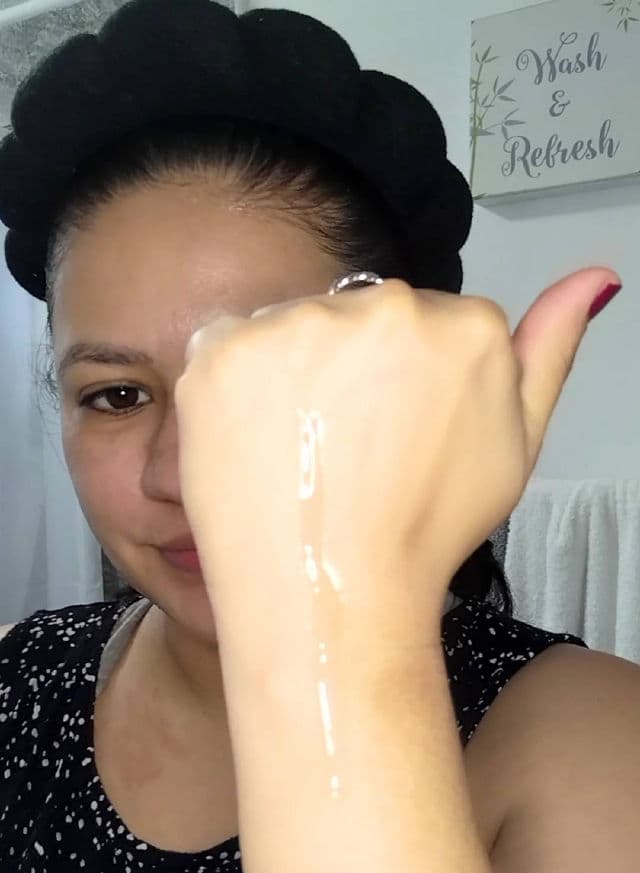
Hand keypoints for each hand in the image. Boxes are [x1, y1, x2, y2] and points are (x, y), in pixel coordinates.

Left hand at [174, 269, 618, 636]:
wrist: (334, 593)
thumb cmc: (424, 532)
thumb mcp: (515, 445)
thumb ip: (549, 352)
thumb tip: (594, 279)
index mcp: (464, 325)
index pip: (426, 322)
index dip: (404, 385)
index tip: (395, 438)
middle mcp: (385, 307)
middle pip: (360, 316)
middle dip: (350, 369)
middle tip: (345, 448)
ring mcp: (298, 323)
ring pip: (295, 326)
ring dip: (291, 372)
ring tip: (301, 450)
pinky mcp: (225, 347)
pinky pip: (227, 342)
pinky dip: (234, 385)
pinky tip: (256, 440)